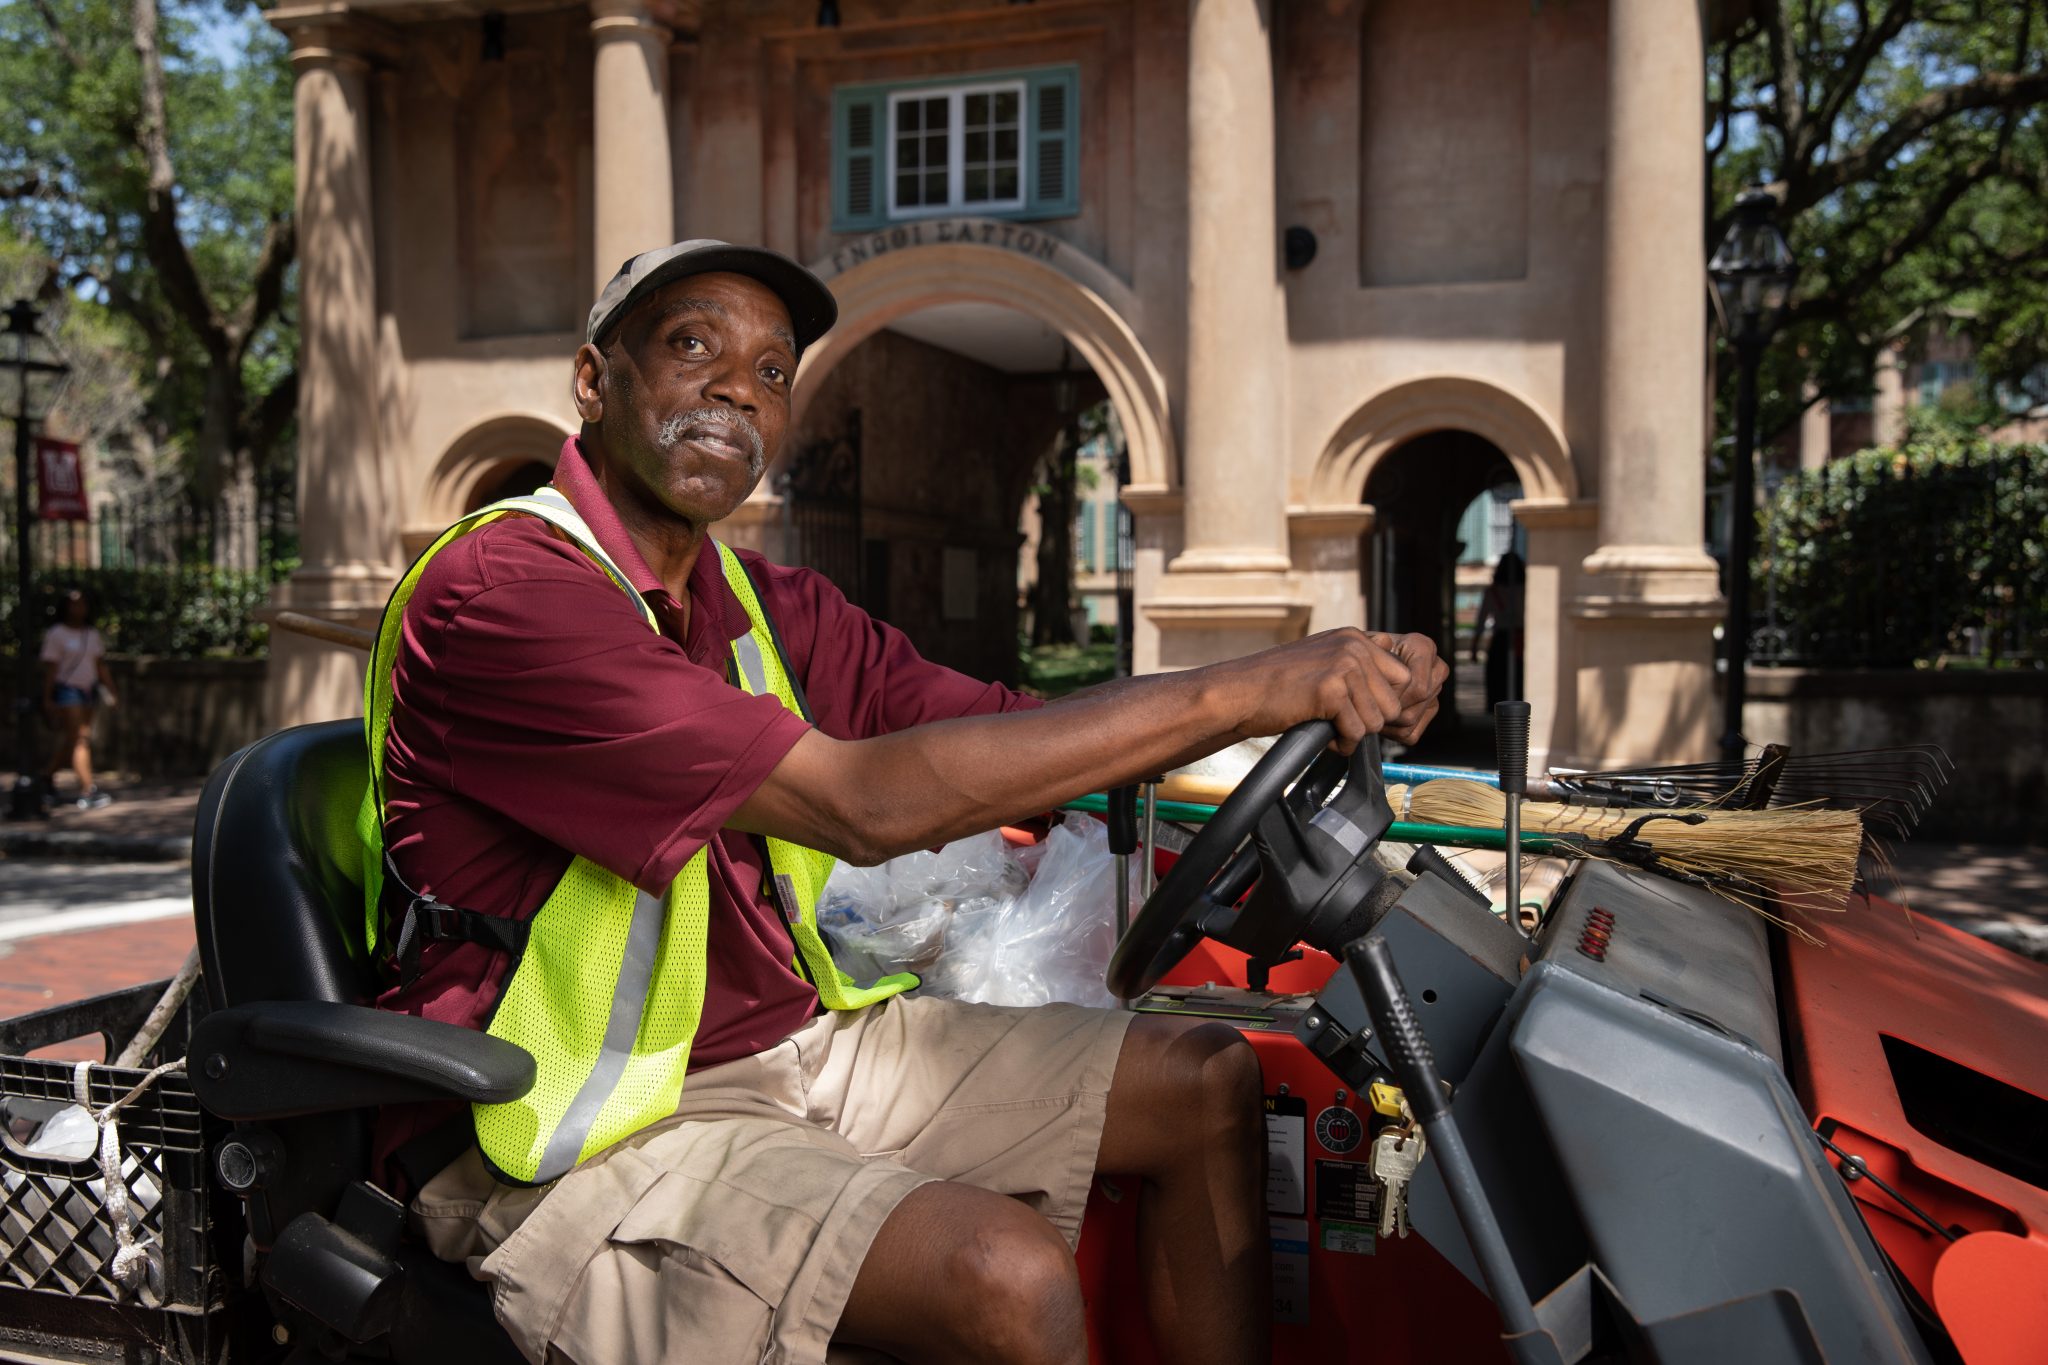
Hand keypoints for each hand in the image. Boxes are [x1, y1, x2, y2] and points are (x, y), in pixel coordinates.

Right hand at [1210, 628, 1448, 752]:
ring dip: (1353, 733)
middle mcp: (1353, 647)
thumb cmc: (1275, 683)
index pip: (1402, 677)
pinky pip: (1356, 732)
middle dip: (1369, 720)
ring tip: (1328, 726)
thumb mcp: (1323, 658)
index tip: (1359, 711)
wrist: (1239, 692)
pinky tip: (1321, 733)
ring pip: (1377, 721)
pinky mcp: (1331, 691)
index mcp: (1355, 638)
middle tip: (1341, 722)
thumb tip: (1396, 684)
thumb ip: (1356, 664)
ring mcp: (1343, 667)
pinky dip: (1340, 743)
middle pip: (1393, 702)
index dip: (1383, 702)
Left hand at [1368, 631, 1448, 744]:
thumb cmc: (1361, 654)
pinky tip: (1376, 720)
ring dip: (1385, 721)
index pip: (1416, 685)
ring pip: (1411, 720)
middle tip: (1365, 705)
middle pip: (1416, 703)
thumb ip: (1371, 643)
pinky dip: (1390, 732)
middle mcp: (1435, 668)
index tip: (1370, 693)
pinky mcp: (1429, 712)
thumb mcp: (1361, 644)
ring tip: (1367, 711)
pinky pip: (1411, 734)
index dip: (1391, 695)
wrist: (1363, 666)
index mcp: (1423, 647)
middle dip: (1387, 707)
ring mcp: (1435, 692)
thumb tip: (1383, 642)